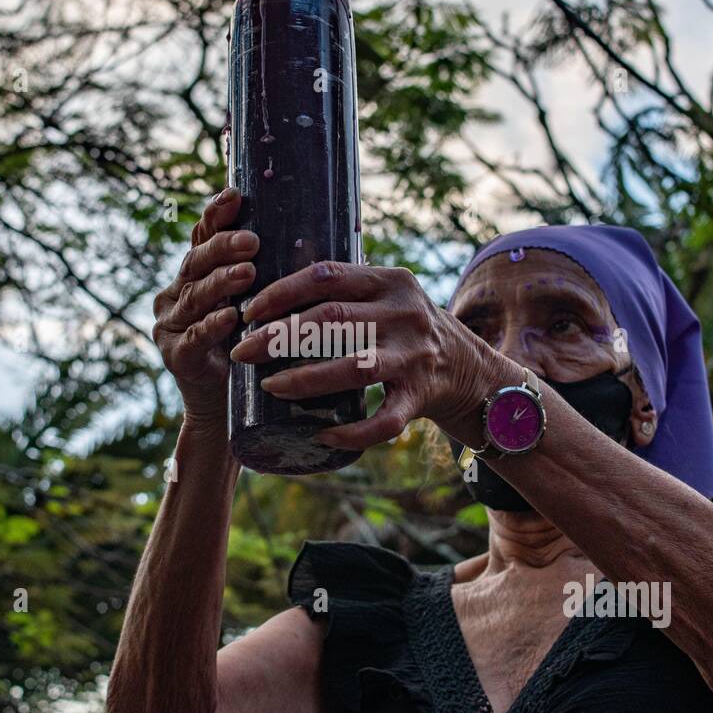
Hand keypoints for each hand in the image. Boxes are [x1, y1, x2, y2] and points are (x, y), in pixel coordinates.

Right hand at [152, 189, 256, 426]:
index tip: (235, 194)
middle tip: (252, 241)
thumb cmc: (255, 352)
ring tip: (247, 273)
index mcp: (198, 274)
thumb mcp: (263, 308)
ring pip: (195, 295)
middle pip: (197, 261)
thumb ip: (274, 277)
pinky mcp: (175, 356)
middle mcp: (178, 293)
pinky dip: (212, 326)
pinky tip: (230, 318)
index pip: (205, 236)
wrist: (229, 412)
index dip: (217, 215)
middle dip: (224, 248)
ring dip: (221, 283)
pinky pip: (195, 337)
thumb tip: (316, 237)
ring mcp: (172, 324)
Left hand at [227, 260, 520, 448]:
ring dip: (305, 379)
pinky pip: (383, 420)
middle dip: (279, 337)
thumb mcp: (388, 295)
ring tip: (270, 386)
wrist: (470, 368)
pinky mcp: (421, 396)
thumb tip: (269, 288)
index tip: (248, 311)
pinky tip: (323, 436)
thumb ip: (345, 287)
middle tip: (243, 352)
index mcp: (391, 281)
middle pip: (332, 321)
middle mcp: (405, 315)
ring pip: (353, 368)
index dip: (281, 293)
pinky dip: (352, 432)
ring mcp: (415, 357)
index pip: (327, 276)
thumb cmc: (407, 329)